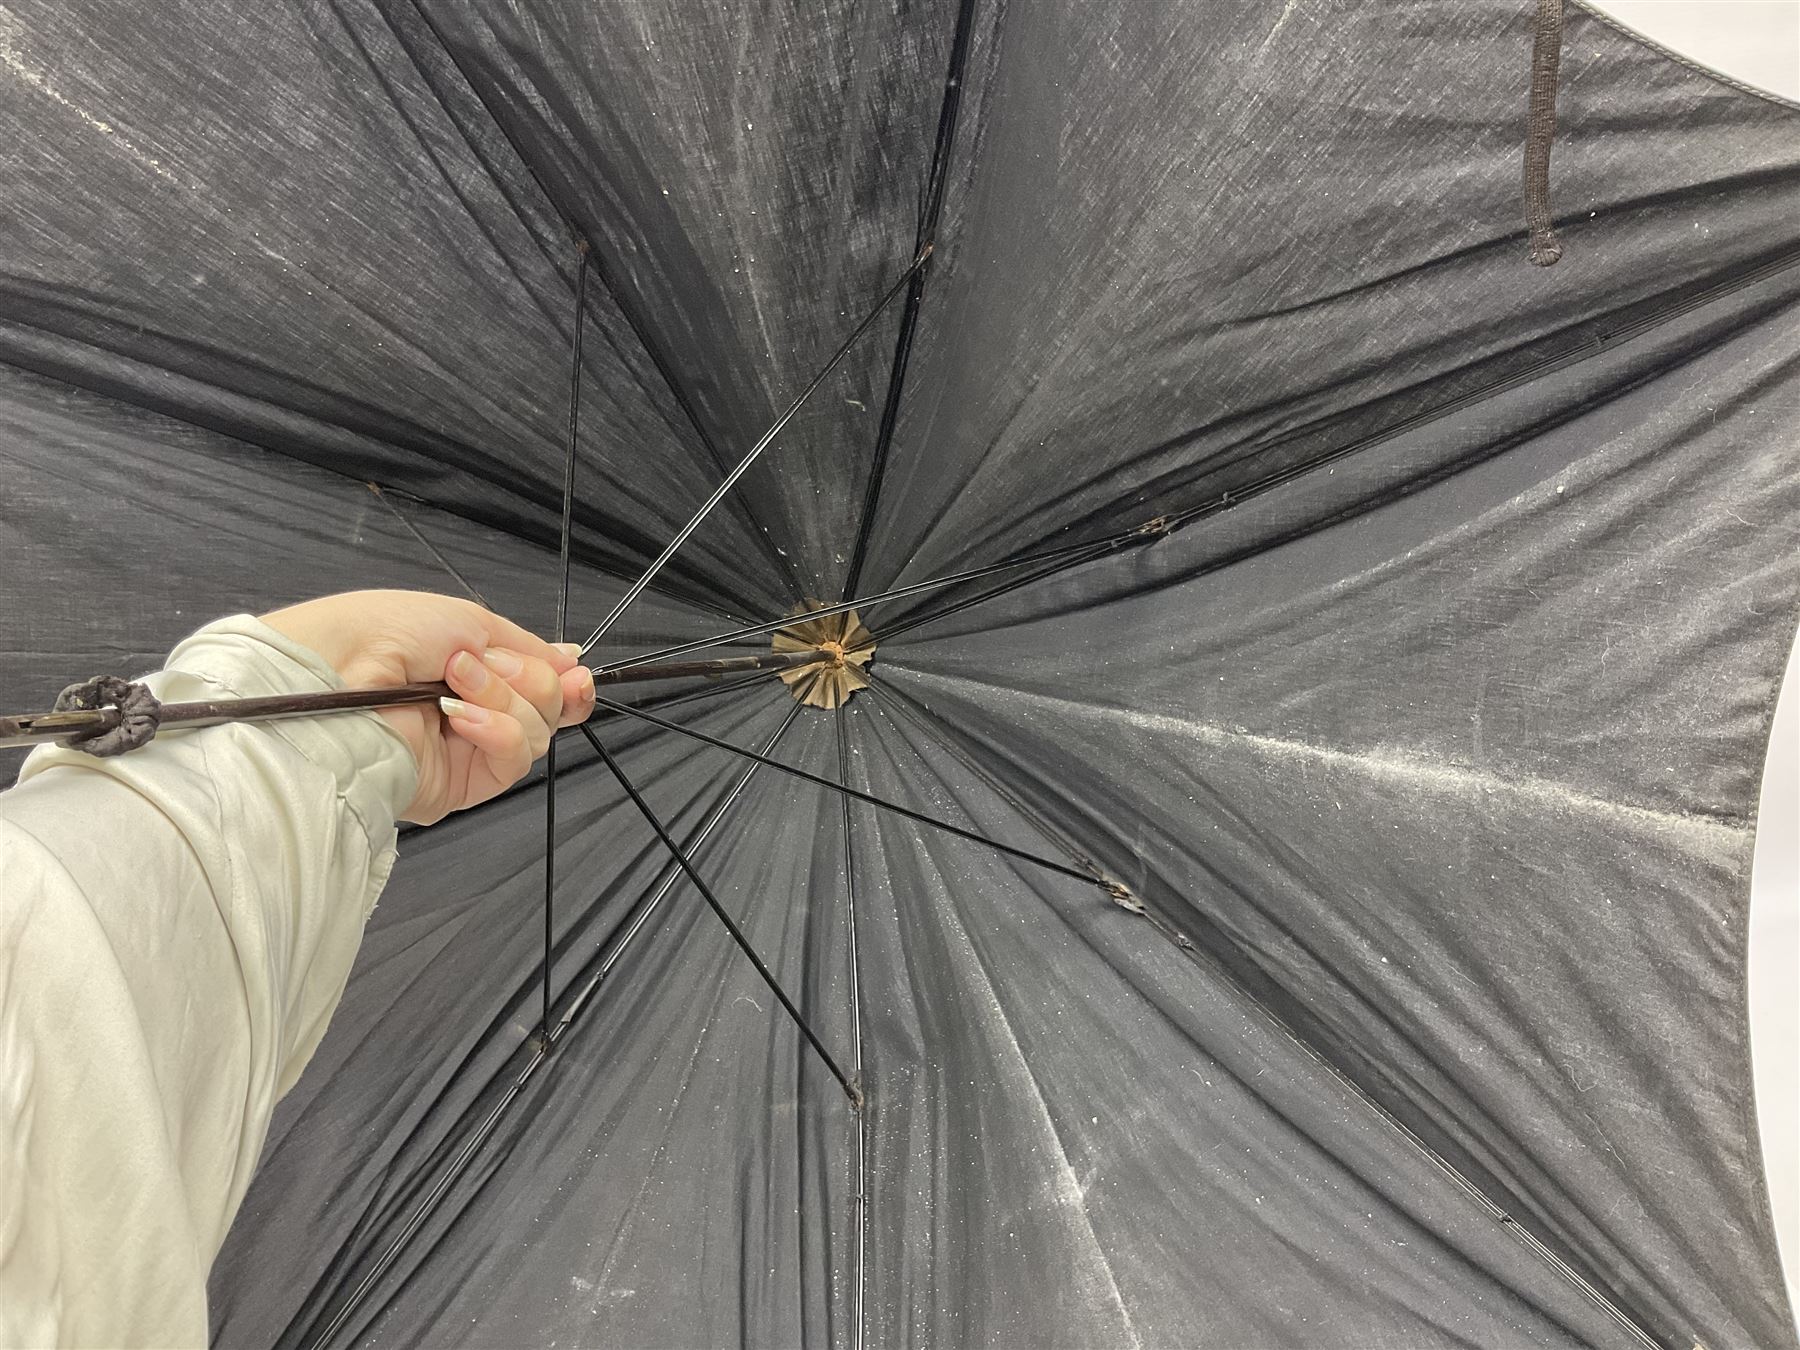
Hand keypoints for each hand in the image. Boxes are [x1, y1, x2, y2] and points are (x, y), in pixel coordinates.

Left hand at [260, 591, 595, 823]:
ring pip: (536, 733)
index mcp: (475, 672)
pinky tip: (460, 718)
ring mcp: (468, 750)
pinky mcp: (460, 785)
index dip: (566, 681)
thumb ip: (528, 648)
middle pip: (549, 707)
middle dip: (528, 679)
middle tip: (481, 663)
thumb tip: (572, 661)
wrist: (338, 675)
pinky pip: (512, 760)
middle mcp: (475, 712)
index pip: (542, 686)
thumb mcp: (469, 621)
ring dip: (505, 699)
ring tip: (458, 683)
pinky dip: (496, 730)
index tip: (576, 673)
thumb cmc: (385, 634)